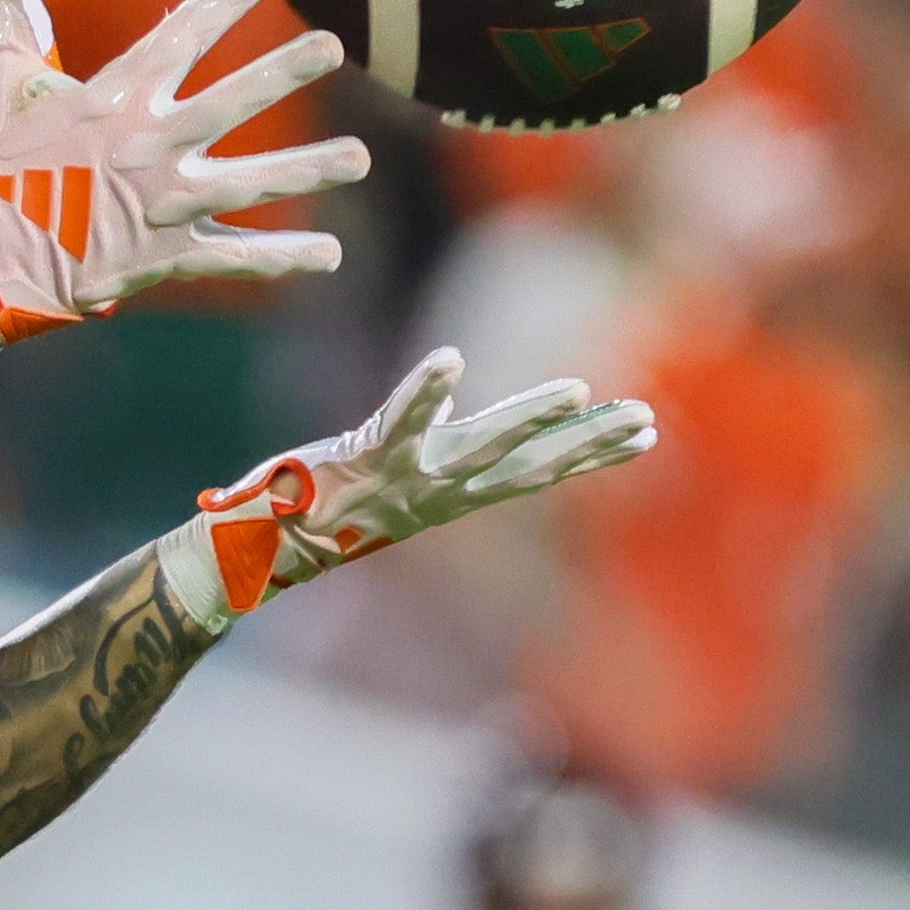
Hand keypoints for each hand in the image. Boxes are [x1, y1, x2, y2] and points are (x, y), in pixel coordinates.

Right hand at [0, 0, 365, 362]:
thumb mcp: (4, 87)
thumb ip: (16, 20)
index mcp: (112, 99)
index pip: (176, 37)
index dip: (220, 1)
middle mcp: (147, 146)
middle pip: (229, 101)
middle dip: (283, 72)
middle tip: (333, 46)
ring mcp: (161, 203)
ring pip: (248, 182)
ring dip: (307, 168)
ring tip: (361, 158)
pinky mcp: (164, 257)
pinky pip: (233, 258)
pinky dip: (282, 258)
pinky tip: (330, 254)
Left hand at [178, 349, 658, 620]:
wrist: (262, 549)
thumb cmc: (322, 514)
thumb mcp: (395, 490)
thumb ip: (439, 463)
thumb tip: (472, 437)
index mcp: (451, 496)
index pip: (537, 472)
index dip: (592, 454)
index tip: (644, 435)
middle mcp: (440, 491)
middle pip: (531, 465)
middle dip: (591, 444)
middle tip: (646, 421)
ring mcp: (409, 475)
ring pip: (482, 446)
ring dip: (531, 419)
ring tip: (578, 392)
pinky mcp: (369, 457)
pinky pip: (403, 420)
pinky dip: (425, 392)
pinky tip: (450, 360)